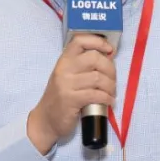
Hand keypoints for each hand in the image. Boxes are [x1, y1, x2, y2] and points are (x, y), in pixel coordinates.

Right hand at [28, 34, 115, 151]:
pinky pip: (96, 94)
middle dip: (110, 69)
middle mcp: (64, 69)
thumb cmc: (61, 97)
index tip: (110, 50)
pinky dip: (107, 98)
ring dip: (110, 86)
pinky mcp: (70, 100)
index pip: (80, 41)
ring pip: (98, 78)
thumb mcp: (68, 76)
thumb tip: (110, 56)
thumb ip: (84, 65)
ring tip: (111, 93)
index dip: (98, 42)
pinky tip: (109, 102)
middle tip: (112, 80)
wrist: (46, 119)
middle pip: (94, 58)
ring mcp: (66, 84)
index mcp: (64, 60)